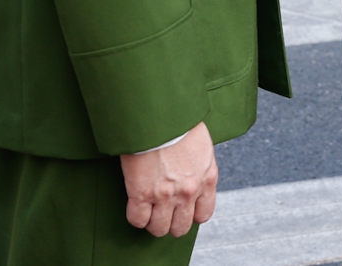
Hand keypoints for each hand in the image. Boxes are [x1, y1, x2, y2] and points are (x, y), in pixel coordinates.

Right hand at [121, 122, 216, 237]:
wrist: (158, 113)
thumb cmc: (178, 120)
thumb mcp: (201, 144)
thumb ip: (199, 164)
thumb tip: (192, 170)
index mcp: (207, 178)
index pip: (203, 214)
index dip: (190, 215)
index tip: (181, 209)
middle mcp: (189, 191)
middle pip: (180, 227)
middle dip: (170, 222)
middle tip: (161, 211)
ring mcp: (166, 195)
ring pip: (159, 228)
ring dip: (152, 222)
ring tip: (147, 210)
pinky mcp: (142, 193)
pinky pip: (137, 219)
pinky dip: (135, 216)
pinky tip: (134, 205)